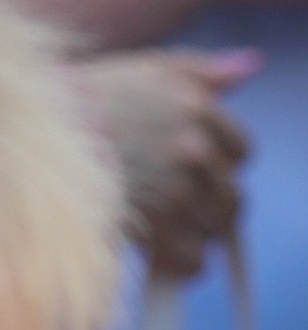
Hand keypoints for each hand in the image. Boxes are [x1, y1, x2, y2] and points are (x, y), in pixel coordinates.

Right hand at [67, 46, 253, 276]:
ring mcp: (179, 188)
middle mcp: (193, 146)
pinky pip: (195, 260)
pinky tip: (153, 248)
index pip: (242, 151)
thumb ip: (200, 71)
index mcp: (196, 107)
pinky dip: (177, 262)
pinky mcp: (161, 227)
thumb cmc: (86, 105)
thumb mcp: (144, 70)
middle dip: (207, 205)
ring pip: (215, 230)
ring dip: (191, 233)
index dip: (218, 166)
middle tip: (169, 206)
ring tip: (155, 223)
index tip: (188, 171)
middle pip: (233, 197)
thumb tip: (252, 67)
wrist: (33, 143)